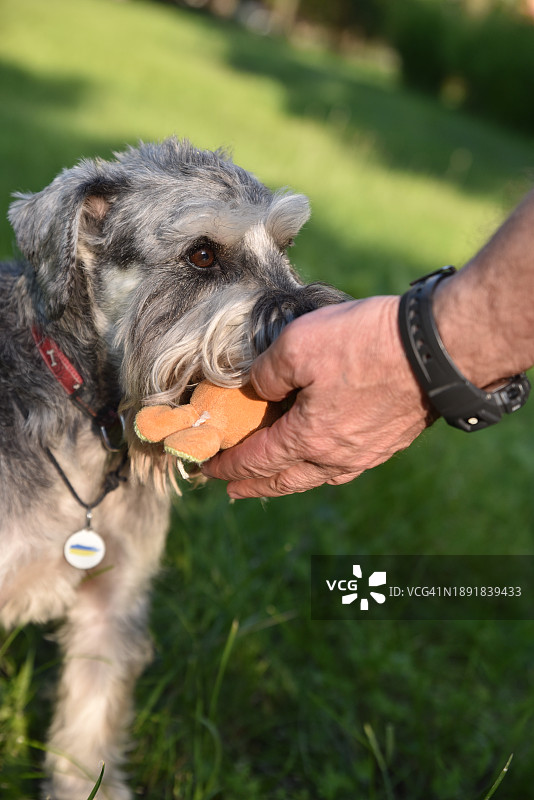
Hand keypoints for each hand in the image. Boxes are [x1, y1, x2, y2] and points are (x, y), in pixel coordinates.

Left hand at [202, 297, 431, 497]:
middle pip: (285, 481)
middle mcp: (337, 457)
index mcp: (308, 439)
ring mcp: (367, 453)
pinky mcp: (390, 441)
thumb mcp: (297, 345)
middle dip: (254, 486)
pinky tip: (322, 460)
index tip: (208, 469)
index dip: (228, 466)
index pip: (257, 461)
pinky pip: (345, 467)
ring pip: (317, 478)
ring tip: (275, 480)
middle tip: (233, 490)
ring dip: (288, 482)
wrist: (438, 349)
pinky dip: (321, 470)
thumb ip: (267, 373)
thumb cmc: (366, 344)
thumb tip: (257, 389)